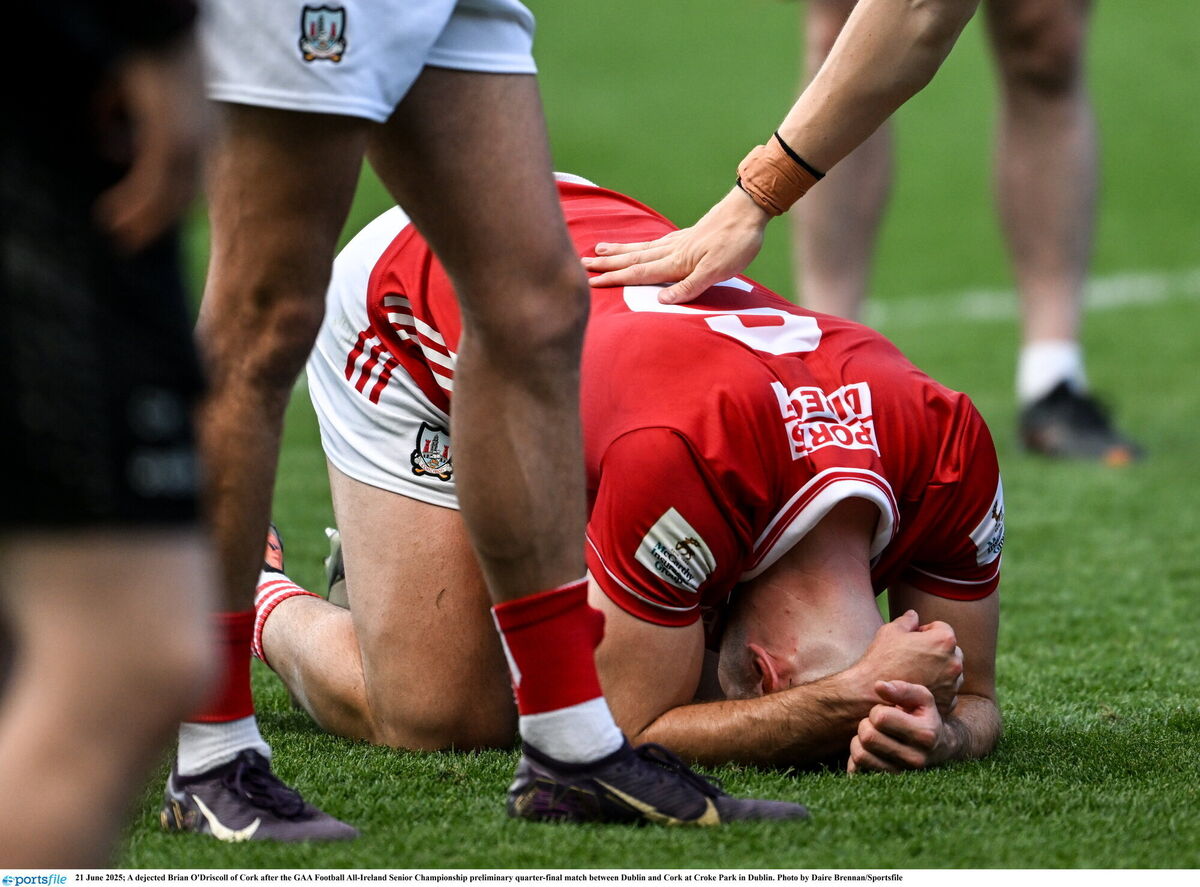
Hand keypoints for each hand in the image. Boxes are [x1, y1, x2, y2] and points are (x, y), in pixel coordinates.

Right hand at [94, 36, 208, 251]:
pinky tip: (113, 216)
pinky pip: (151, 183)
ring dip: (141, 220)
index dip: (169, 204)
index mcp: (207, 134)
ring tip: (117, 235)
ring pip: (166, 197)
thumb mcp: (140, 94)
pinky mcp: (171, 141)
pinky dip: (131, 204)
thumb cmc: (154, 56)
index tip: (153, 221)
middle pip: (183, 197)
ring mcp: (190, 145)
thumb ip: (127, 124)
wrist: (168, 32)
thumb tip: (109, 148)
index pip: (192, 181)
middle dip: (156, 222)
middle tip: (133, 242)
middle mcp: (205, 144)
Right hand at [581, 187, 770, 303]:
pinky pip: (652, 243)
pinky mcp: (685, 237)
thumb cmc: (737, 242)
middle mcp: (671, 250)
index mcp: (676, 261)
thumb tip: (661, 300)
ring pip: (640, 249)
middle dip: (607, 264)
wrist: (749, 210)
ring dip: (618, 252)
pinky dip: (637, 246)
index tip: (591, 282)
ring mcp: (677, 241)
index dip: (615, 278)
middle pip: (633, 259)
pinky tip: (635, 246)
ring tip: (598, 250)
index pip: (639, 273)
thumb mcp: (717, 270)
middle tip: (581, 264)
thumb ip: (689, 286)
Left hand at [847, 680, 952, 772]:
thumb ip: (901, 689)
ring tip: (874, 736)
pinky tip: (870, 751)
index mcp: (925, 734)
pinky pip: (857, 771)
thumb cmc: (924, 717)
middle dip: (866, 724)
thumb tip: (878, 686)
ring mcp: (901, 775)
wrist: (937, 748)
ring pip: (860, 755)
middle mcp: (915, 759)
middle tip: (877, 725)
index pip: (880, 718)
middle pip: (868, 736)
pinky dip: (856, 759)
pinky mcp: (887, 784)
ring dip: (859, 741)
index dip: (877, 710)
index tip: (887, 711)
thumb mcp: (921, 698)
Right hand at [852, 610, 962, 714]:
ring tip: (915, 674)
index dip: (925, 631)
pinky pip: (947, 691)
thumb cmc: (881, 659)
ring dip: (938, 670)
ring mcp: (952, 685)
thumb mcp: (890, 631)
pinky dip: (936, 689)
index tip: (911, 640)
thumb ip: (906, 621)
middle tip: (913, 656)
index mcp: (943, 640)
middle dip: (935, 650)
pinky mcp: (947, 702)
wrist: (871, 692)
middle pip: (950, 650)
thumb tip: (914, 615)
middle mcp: (954, 662)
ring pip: (950, 672)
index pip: (942, 628)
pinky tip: (917, 687)